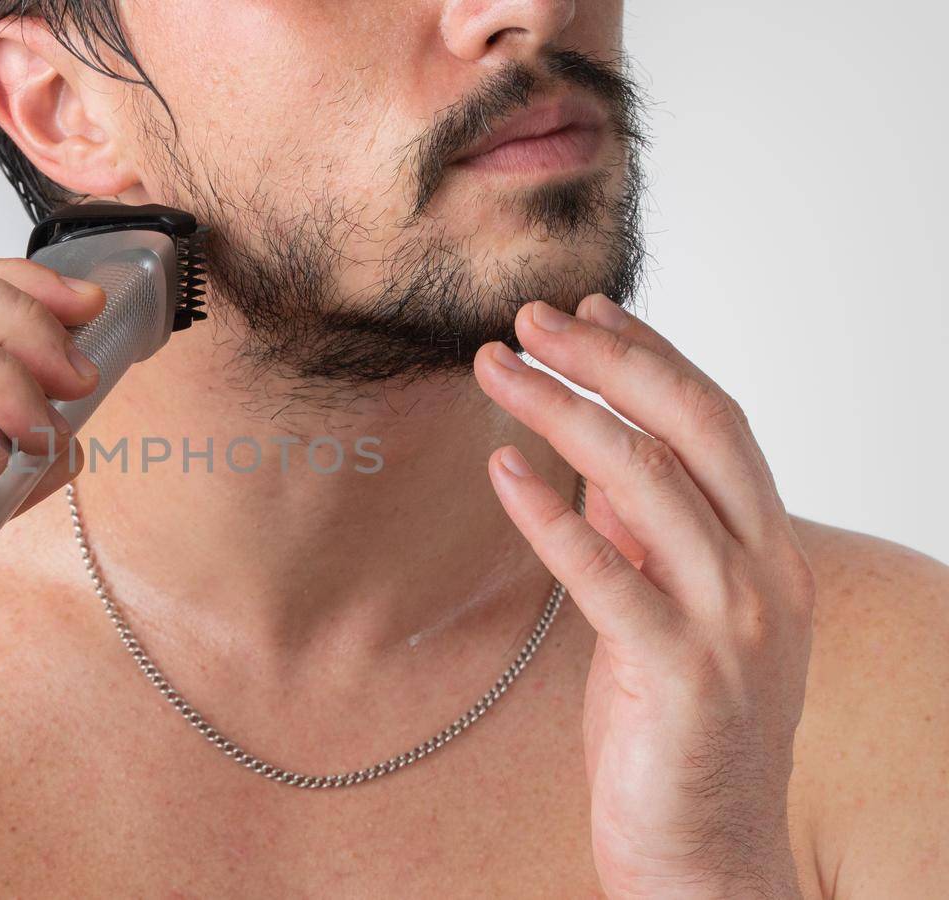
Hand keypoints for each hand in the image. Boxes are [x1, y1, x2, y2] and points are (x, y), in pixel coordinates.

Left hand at [473, 295, 815, 897]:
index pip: (717, 422)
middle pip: (693, 429)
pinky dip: (552, 516)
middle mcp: (766, 576)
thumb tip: (593, 460)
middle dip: (608, 361)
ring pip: (649, 483)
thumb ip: (645, 538)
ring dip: (564, 414)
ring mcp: (732, 626)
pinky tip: (502, 472)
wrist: (708, 858)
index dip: (651, 357)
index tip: (584, 309)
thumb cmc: (678, 731)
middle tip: (527, 320)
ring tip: (495, 372)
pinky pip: (609, 576)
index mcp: (769, 551)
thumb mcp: (666, 614)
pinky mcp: (680, 677)